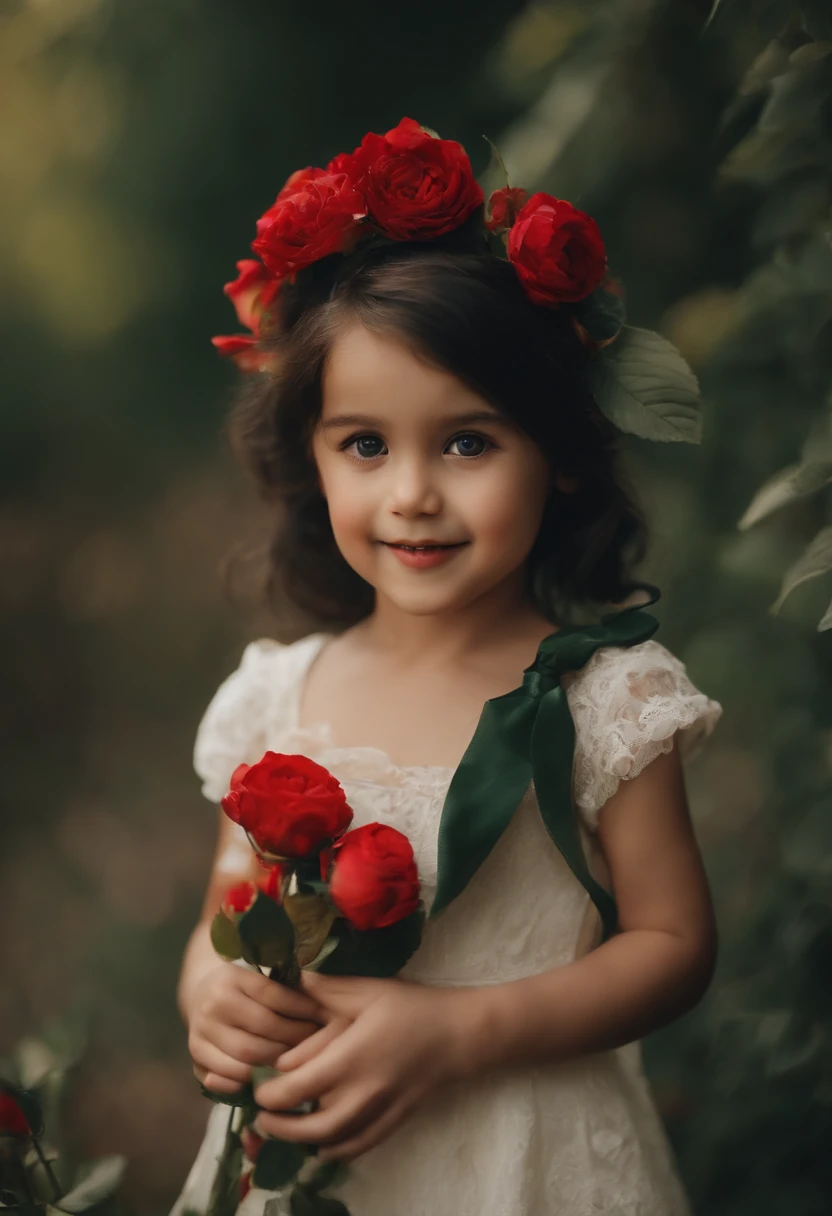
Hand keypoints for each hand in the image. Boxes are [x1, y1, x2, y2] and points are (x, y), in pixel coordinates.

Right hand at [188, 962, 323, 1095]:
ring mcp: (201, 1032)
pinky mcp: (196, 1056)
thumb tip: (323, 1004)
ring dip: (278, 1062)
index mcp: (231, 977)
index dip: (302, 1008)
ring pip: (247, 1056)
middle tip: (317, 1044)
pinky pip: (228, 1076)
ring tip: (299, 1062)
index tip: (323, 1015)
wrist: (200, 995)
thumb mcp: (257, 976)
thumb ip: (282, 987)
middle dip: (295, 1038)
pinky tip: (272, 1077)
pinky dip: (252, 1080)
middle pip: (263, 1028)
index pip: (273, 995)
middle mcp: (213, 1004)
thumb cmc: (242, 986)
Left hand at [252, 971, 473, 1160]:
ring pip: (330, 1143)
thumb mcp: (367, 990)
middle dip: (278, 1125)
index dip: (269, 1092)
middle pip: (308, 1127)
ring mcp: (379, 1112)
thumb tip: (289, 981)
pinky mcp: (393, 1122)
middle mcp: (363, 1093)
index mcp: (351, 1058)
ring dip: (300, 1141)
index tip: (258, 1083)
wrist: (458, 1034)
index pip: (296, 1089)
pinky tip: (320, 1146)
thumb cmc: (411, 1007)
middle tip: (260, 1114)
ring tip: (282, 1129)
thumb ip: (325, 990)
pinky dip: (333, 1152)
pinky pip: (357, 1148)